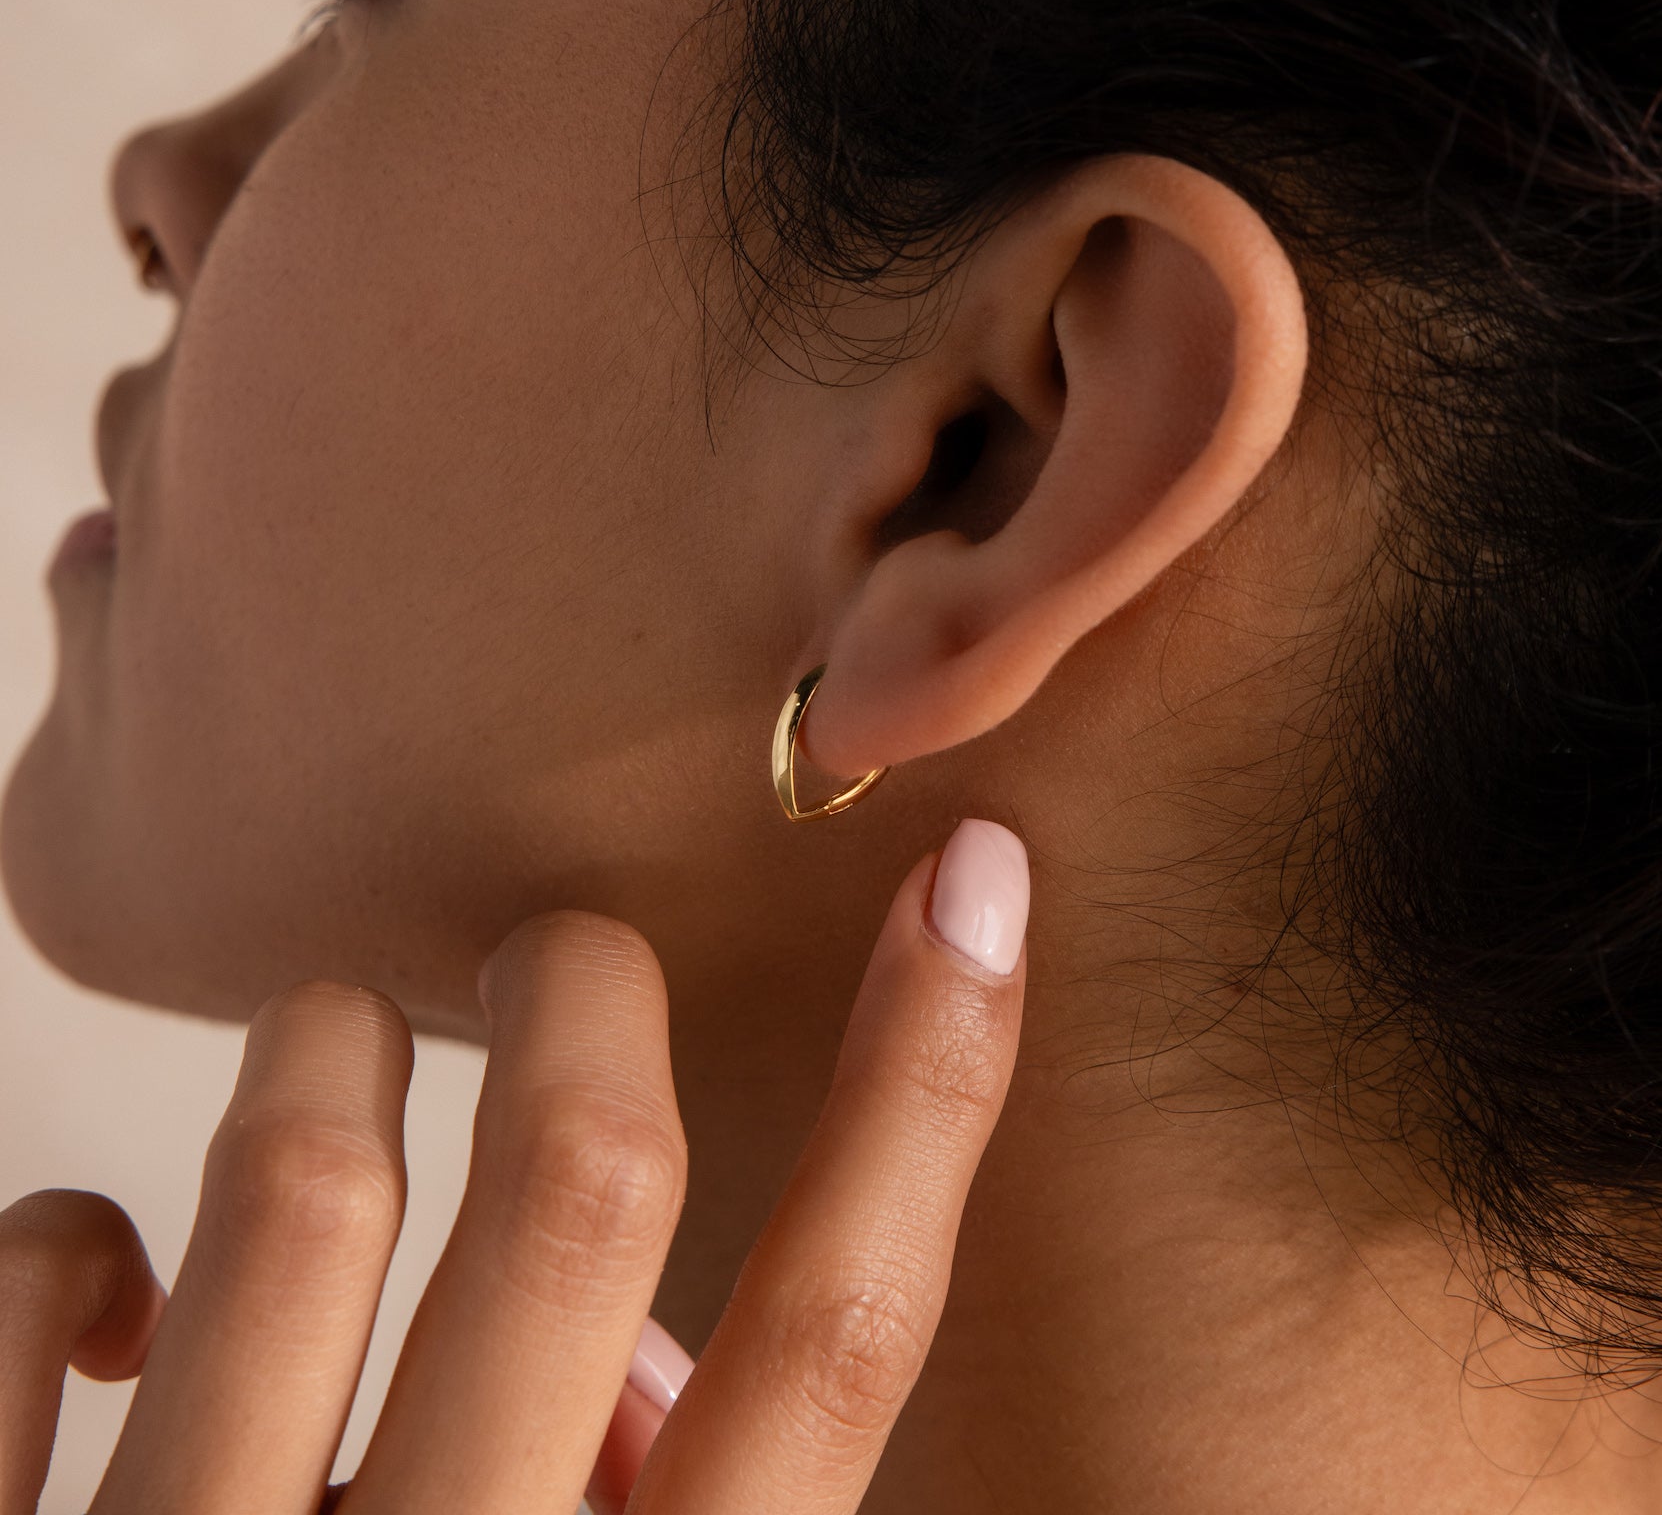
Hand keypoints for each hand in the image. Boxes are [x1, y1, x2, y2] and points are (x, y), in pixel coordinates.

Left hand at [0, 818, 1028, 1514]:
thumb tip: (650, 1378)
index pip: (834, 1334)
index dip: (928, 1082)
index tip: (970, 881)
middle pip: (586, 1182)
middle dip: (588, 991)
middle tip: (561, 954)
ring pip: (305, 1181)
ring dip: (331, 1047)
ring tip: (337, 1039)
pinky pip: (29, 1285)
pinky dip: (71, 1241)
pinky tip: (106, 1280)